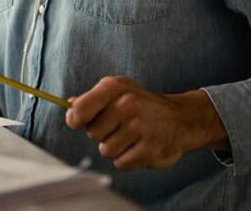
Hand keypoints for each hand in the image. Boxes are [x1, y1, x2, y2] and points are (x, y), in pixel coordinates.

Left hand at [65, 76, 228, 170]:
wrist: (182, 118)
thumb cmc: (142, 104)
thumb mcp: (119, 90)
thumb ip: (92, 99)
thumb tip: (68, 104)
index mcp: (114, 88)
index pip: (79, 110)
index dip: (74, 120)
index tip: (77, 122)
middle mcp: (126, 105)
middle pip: (92, 134)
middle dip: (102, 133)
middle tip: (120, 126)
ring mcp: (140, 127)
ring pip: (106, 150)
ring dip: (116, 148)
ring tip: (132, 136)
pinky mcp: (150, 149)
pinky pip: (121, 163)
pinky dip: (128, 159)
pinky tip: (140, 146)